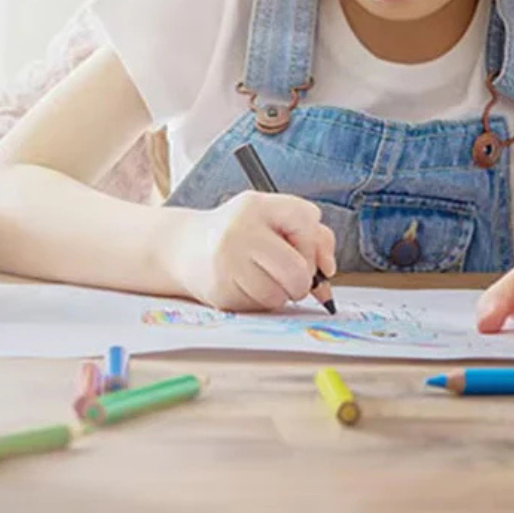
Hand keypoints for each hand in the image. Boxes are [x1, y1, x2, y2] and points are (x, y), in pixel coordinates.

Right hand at [165, 190, 336, 311]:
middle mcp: (239, 229)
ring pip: (280, 294)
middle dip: (302, 280)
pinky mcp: (220, 289)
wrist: (185, 247)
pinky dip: (260, 302)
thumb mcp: (272, 219)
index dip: (314, 242)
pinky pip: (260, 307)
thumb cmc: (240, 234)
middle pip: (297, 270)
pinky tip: (244, 285)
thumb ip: (311, 236)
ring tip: (261, 278)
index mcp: (256, 205)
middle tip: (288, 275)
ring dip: (280, 293)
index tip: (302, 249)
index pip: (306, 219)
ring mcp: (226, 261)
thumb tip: (328, 272)